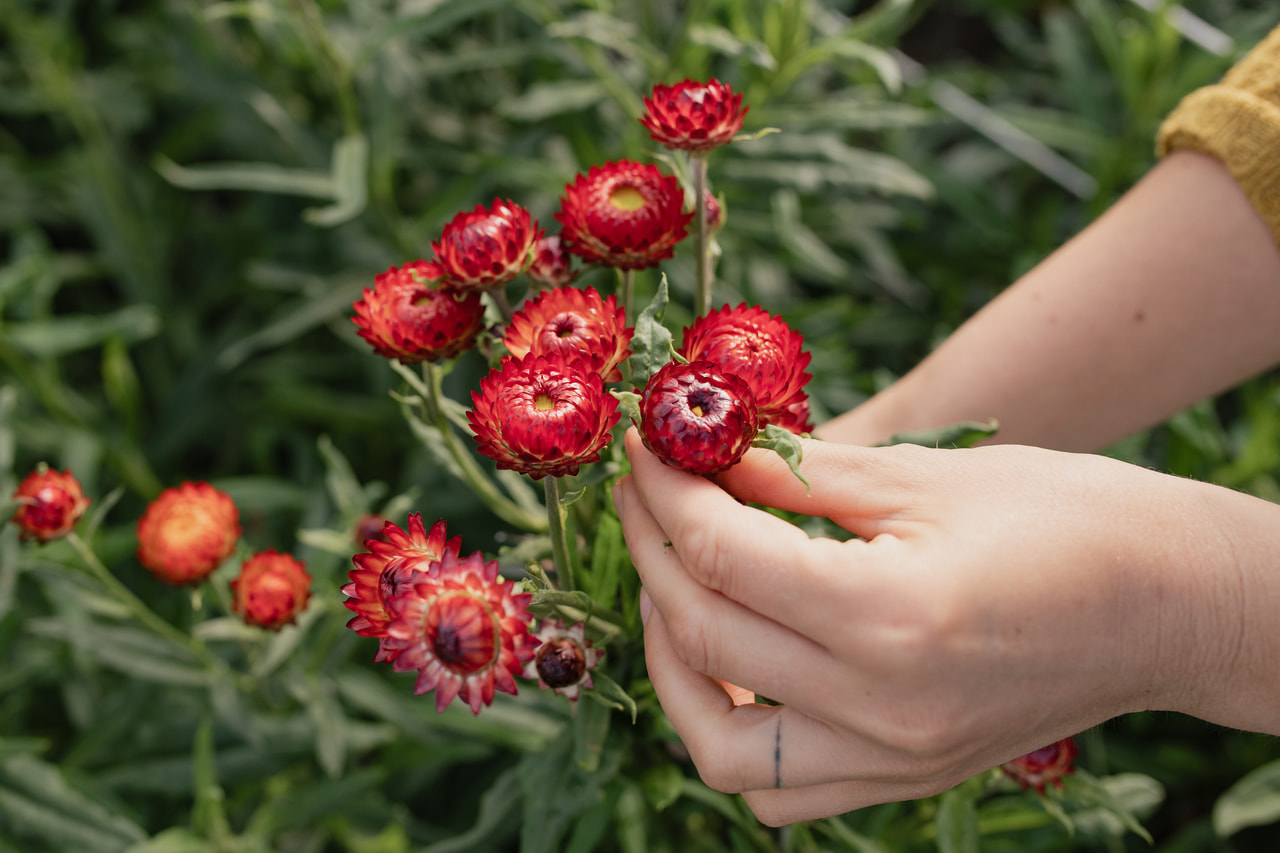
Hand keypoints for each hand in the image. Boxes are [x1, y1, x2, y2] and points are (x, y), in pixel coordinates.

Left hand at [614, 429, 1263, 824]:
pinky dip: (728, 729)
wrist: (1170, 601)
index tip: (642, 447)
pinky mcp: (904, 780)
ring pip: (718, 747)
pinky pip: (778, 788)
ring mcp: (893, 761)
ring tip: (672, 586)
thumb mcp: (920, 475)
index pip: (724, 556)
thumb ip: (793, 475)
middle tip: (644, 490)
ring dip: (672, 661)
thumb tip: (700, 455)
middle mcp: (881, 710)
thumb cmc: (1065, 516)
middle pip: (705, 637)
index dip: (666, 493)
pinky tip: (730, 663)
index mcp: (890, 617)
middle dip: (653, 550)